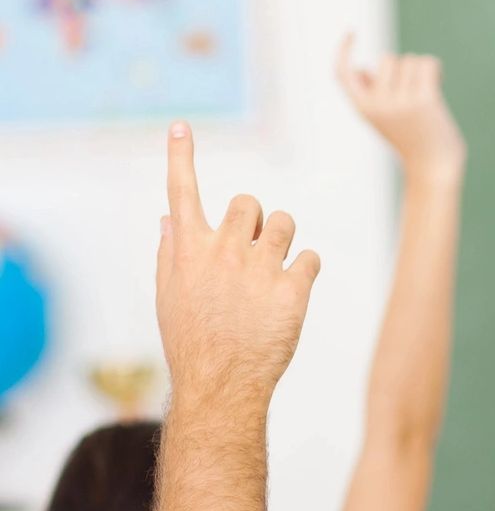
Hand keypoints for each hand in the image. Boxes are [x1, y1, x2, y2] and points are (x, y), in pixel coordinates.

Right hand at [154, 123, 320, 407]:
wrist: (221, 384)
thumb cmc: (192, 341)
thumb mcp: (169, 296)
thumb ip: (171, 252)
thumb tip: (170, 217)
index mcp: (188, 249)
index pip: (181, 191)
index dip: (181, 156)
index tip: (181, 127)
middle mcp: (223, 250)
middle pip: (248, 203)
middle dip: (254, 221)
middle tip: (253, 252)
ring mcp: (259, 267)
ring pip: (284, 223)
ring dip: (283, 240)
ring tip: (274, 270)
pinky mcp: (292, 288)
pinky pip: (310, 258)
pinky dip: (305, 270)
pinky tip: (293, 292)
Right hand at [336, 35, 465, 181]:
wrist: (434, 168)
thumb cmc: (410, 140)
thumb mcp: (382, 118)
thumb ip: (369, 93)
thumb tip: (361, 69)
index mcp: (363, 108)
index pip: (342, 73)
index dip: (344, 50)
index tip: (352, 32)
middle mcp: (378, 104)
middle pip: (387, 58)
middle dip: (401, 68)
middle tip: (412, 93)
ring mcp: (401, 102)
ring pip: (410, 60)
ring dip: (420, 72)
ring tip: (425, 97)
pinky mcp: (424, 100)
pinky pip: (427, 63)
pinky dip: (434, 69)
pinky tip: (437, 85)